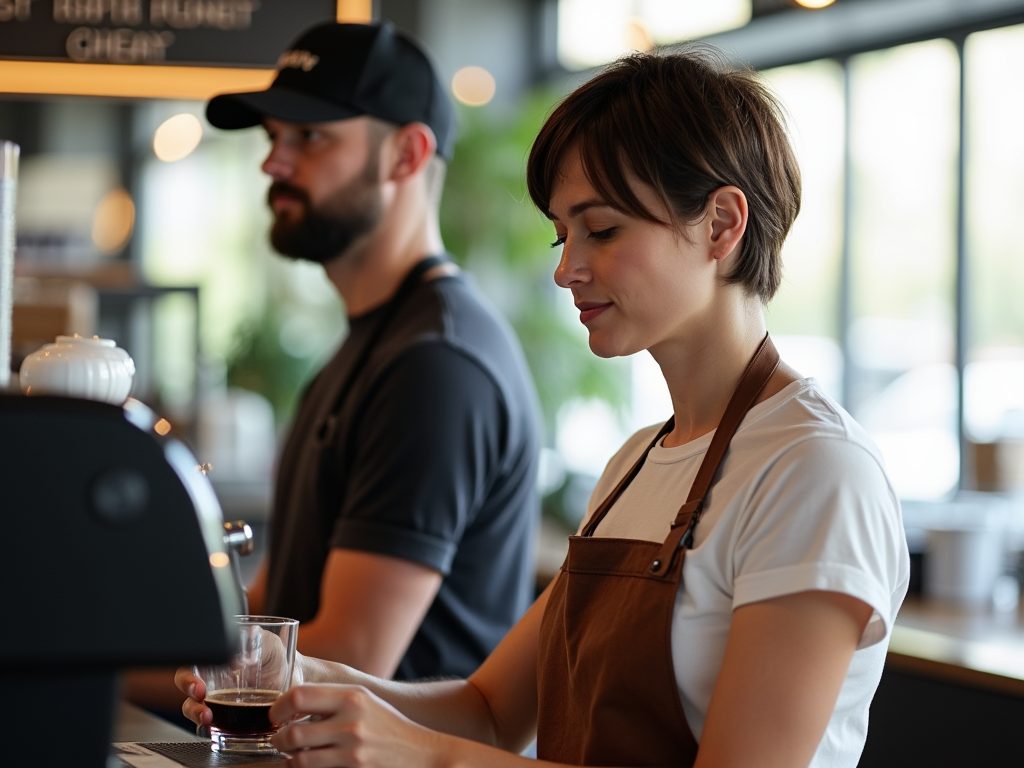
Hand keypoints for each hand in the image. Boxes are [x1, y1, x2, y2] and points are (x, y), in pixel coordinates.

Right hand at [174, 651, 306, 727]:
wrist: (295, 679)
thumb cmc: (277, 657)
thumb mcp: (268, 642)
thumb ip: (254, 640)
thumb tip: (238, 654)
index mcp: (217, 658)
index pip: (192, 664)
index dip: (188, 674)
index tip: (198, 682)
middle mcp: (212, 680)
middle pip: (188, 687)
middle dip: (188, 692)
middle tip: (200, 696)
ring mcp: (218, 700)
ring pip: (195, 708)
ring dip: (196, 714)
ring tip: (207, 718)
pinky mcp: (227, 718)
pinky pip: (212, 725)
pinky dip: (211, 728)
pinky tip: (220, 727)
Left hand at [270, 684, 442, 767]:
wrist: (418, 752)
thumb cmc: (385, 724)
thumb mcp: (362, 700)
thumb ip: (330, 698)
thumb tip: (290, 700)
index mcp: (351, 696)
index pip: (298, 696)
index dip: (278, 708)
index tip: (275, 715)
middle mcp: (351, 722)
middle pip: (293, 733)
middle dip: (278, 739)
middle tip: (279, 738)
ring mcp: (353, 750)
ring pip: (298, 760)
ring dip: (289, 758)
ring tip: (291, 754)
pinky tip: (307, 764)